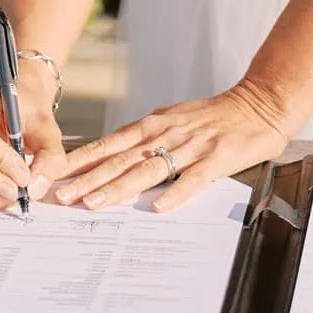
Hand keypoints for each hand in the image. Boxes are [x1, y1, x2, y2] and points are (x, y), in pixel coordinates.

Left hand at [53, 81, 291, 214]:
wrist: (258, 103)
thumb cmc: (212, 117)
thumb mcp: (171, 120)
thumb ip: (143, 139)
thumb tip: (109, 157)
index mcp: (152, 126)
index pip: (107, 146)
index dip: (79, 162)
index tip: (53, 177)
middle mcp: (166, 134)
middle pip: (120, 160)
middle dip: (87, 180)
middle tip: (61, 197)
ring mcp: (191, 146)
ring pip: (148, 170)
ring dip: (119, 188)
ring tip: (94, 204)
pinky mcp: (217, 159)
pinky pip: (193, 179)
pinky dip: (176, 194)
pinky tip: (159, 208)